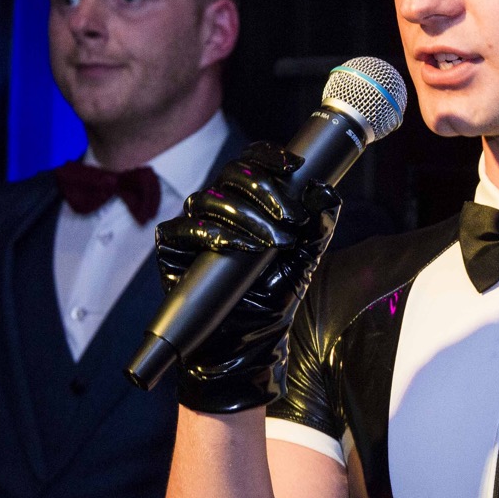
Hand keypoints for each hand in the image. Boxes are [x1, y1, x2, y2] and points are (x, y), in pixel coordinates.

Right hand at [155, 142, 339, 412]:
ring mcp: (194, 226)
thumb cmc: (274, 296)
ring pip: (208, 199)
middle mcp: (219, 208)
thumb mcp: (305, 259)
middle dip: (264, 190)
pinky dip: (210, 234)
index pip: (251, 162)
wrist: (247, 341)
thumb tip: (326, 192)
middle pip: (231, 175)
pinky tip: (235, 246)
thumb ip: (319, 225)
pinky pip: (182, 229)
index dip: (269, 157)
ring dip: (246, 216)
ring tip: (273, 241)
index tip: (295, 167)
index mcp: (249, 201)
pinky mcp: (173, 249)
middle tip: (290, 216)